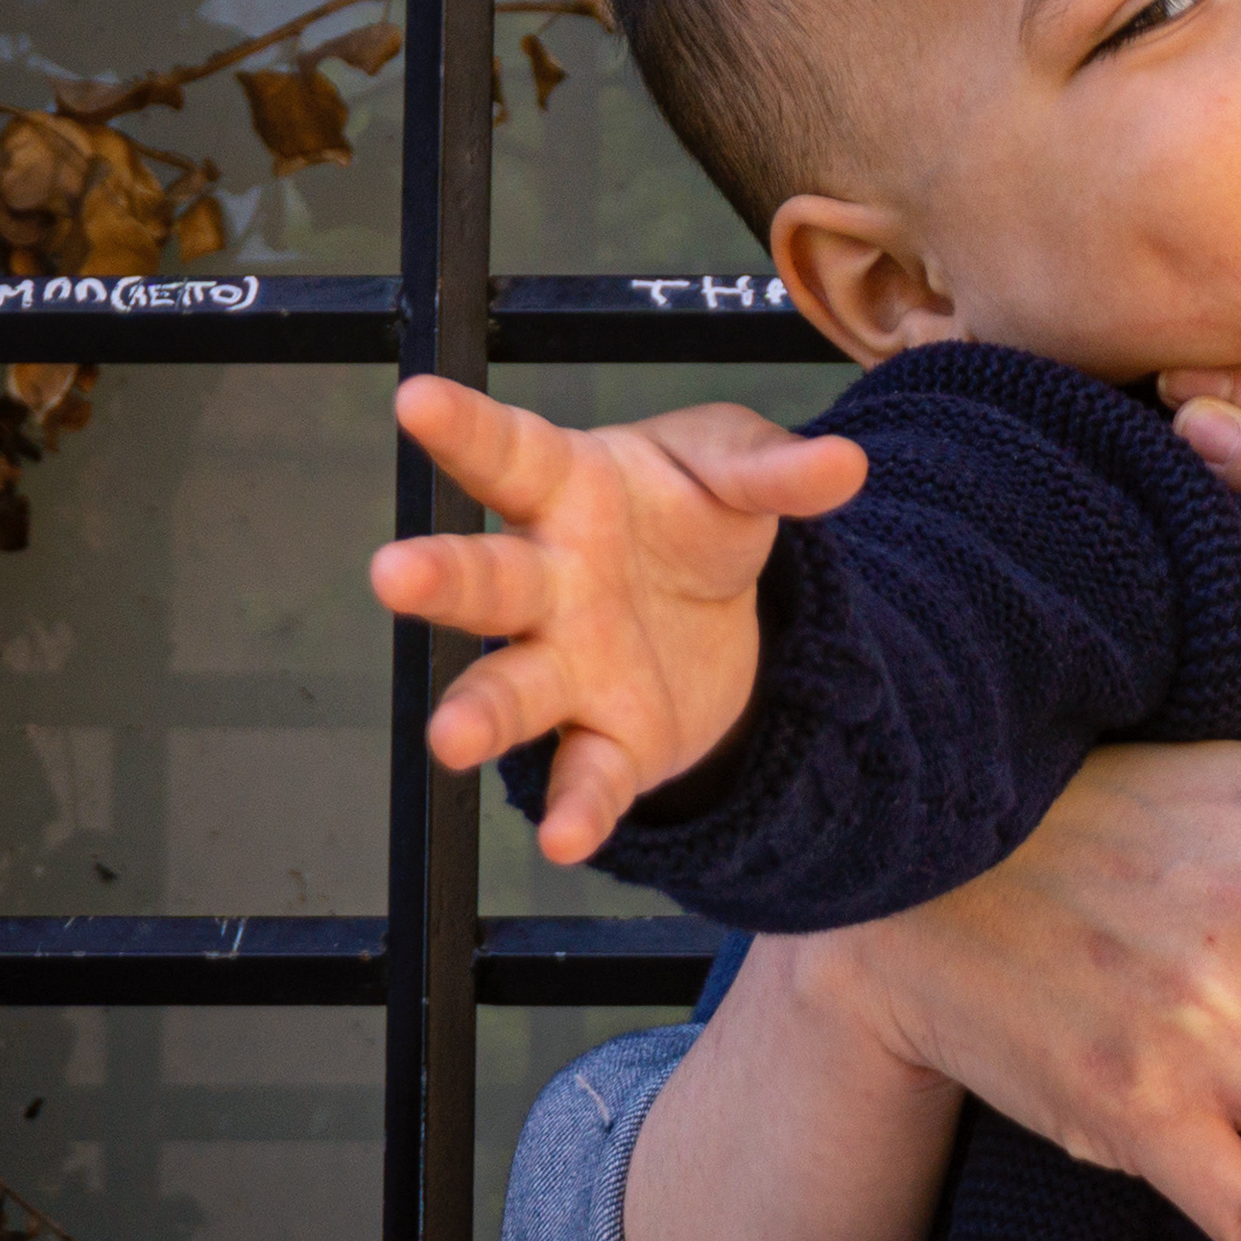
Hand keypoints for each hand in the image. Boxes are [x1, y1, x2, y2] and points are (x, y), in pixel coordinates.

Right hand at [367, 377, 864, 863]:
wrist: (723, 606)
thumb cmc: (693, 510)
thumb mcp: (736, 468)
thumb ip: (777, 470)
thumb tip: (846, 465)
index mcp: (566, 491)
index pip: (507, 453)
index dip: (461, 427)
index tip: (415, 399)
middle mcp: (548, 584)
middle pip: (485, 580)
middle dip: (440, 580)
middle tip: (394, 573)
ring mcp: (568, 668)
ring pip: (510, 691)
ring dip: (478, 715)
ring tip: (450, 738)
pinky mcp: (610, 740)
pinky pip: (587, 776)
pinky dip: (578, 808)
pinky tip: (567, 840)